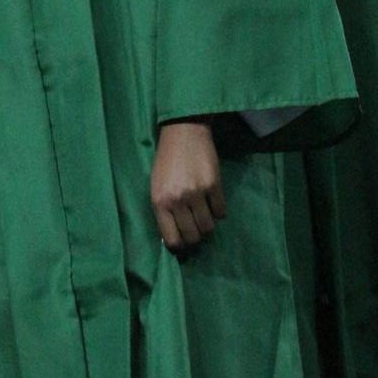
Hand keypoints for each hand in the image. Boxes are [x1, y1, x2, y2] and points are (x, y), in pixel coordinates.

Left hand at [151, 118, 225, 255]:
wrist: (182, 132)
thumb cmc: (166, 160)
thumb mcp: (156, 186)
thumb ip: (163, 211)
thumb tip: (173, 239)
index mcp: (159, 202)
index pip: (172, 239)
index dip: (180, 245)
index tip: (184, 242)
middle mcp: (177, 200)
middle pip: (192, 236)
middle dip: (195, 237)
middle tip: (196, 228)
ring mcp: (196, 193)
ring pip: (208, 227)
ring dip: (207, 224)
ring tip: (204, 214)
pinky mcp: (214, 185)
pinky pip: (221, 212)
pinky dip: (218, 210)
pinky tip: (213, 201)